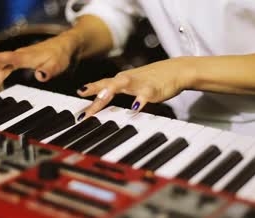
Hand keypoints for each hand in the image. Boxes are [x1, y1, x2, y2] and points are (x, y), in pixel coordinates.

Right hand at [0, 31, 81, 94]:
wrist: (63, 45)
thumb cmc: (60, 55)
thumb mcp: (57, 65)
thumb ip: (48, 71)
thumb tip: (39, 76)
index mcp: (27, 56)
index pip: (8, 57)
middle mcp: (19, 55)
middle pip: (0, 66)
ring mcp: (18, 56)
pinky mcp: (19, 58)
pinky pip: (2, 64)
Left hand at [76, 57, 193, 120]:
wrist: (176, 71)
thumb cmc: (153, 79)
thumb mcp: (132, 86)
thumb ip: (117, 92)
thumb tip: (100, 102)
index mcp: (121, 80)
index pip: (101, 84)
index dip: (89, 89)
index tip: (77, 96)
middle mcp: (127, 80)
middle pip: (107, 85)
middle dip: (94, 94)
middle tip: (84, 109)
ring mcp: (139, 83)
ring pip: (122, 84)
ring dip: (110, 90)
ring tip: (100, 99)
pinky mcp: (152, 89)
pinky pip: (144, 96)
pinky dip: (138, 102)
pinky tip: (133, 109)